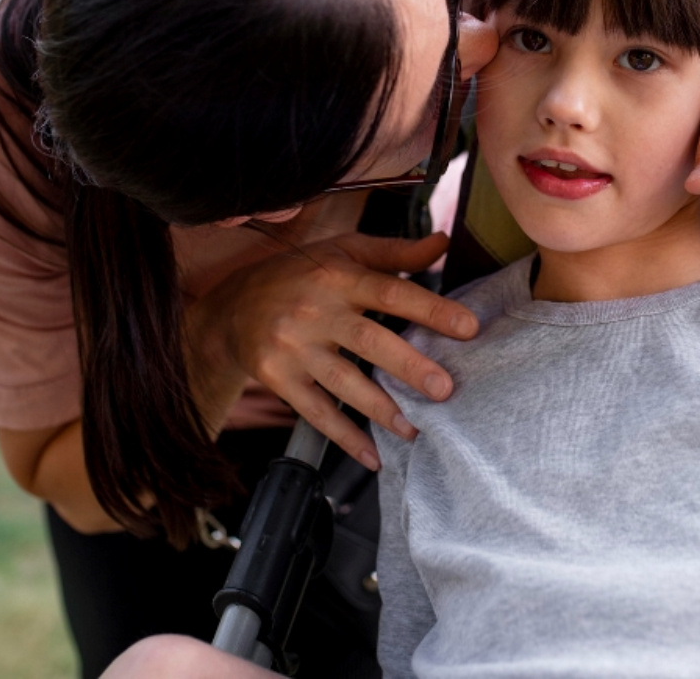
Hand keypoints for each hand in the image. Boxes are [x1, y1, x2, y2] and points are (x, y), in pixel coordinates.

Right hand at [186, 232, 477, 470]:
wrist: (231, 306)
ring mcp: (293, 346)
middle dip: (408, 365)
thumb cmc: (300, 275)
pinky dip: (344, 436)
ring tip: (415, 429)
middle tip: (444, 389)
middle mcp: (315, 310)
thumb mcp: (342, 251)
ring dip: (381, 409)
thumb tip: (444, 242)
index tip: (468, 328)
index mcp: (338, 276)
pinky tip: (373, 455)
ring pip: (343, 381)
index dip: (430, 309)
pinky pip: (315, 411)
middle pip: (367, 340)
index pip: (390, 291)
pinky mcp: (277, 376)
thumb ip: (395, 253)